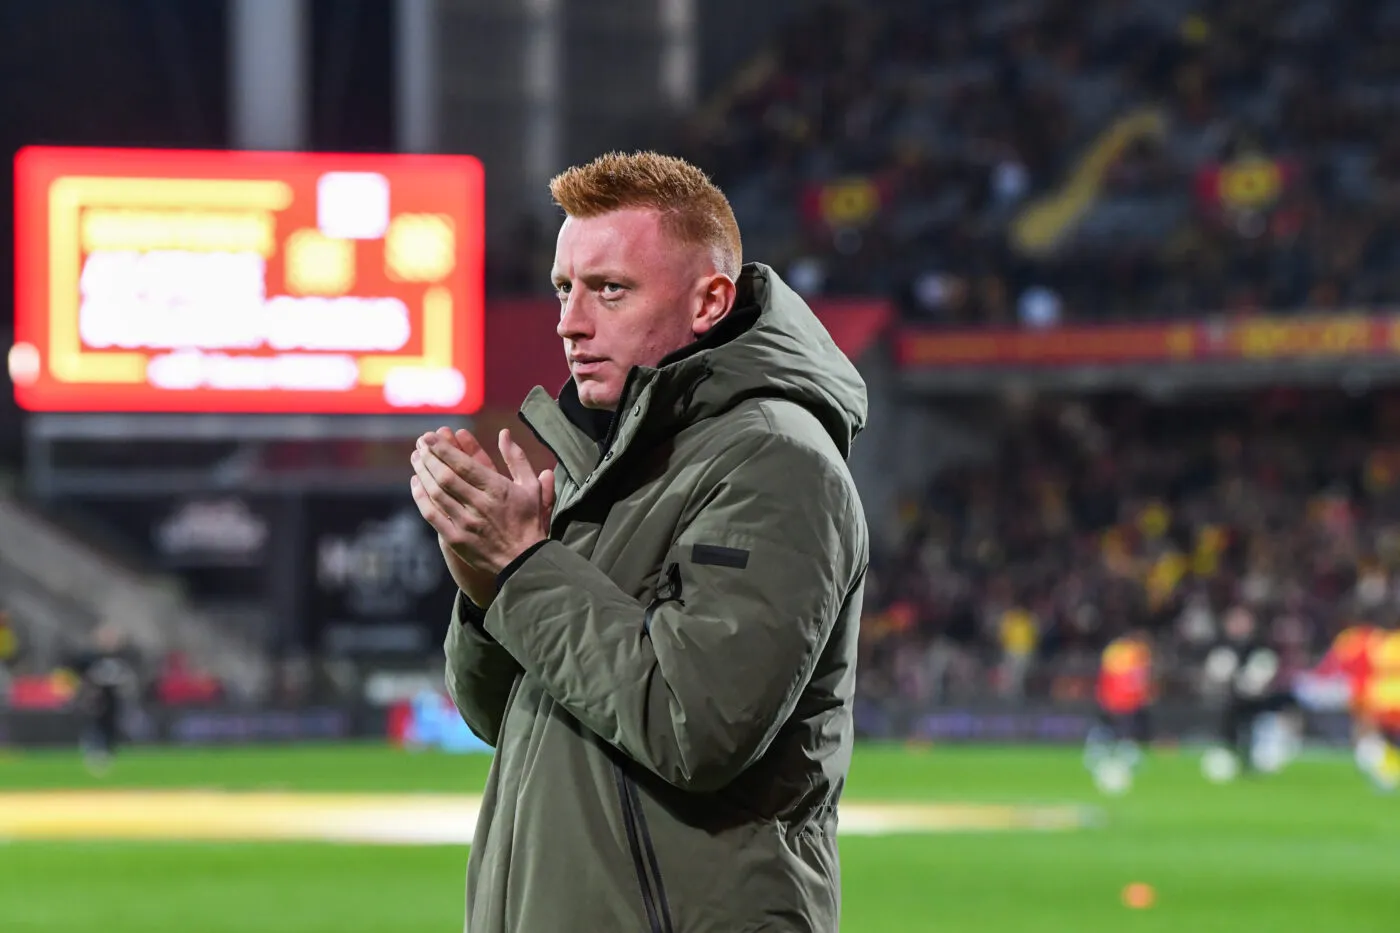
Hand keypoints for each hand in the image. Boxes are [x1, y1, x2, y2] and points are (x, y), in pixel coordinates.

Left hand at [410, 426, 555, 579]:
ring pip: (436, 493)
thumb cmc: (528, 520)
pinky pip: (432, 515)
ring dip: (423, 473)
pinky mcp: (455, 539)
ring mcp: (465, 523)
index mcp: (497, 489)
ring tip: (416, 458)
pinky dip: (420, 497)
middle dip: (429, 457)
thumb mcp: (530, 486)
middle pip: (446, 476)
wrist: (525, 561)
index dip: (443, 449)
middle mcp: (479, 505)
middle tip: (420, 443)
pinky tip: (416, 483)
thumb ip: (516, 458)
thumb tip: (504, 433)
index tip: (430, 437)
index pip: (464, 464)